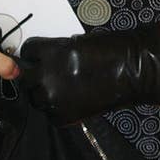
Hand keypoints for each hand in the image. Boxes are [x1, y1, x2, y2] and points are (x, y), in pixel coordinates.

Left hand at [20, 22, 159, 124]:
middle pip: (27, 78)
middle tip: (52, 76)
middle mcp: (45, 76)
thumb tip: (46, 59)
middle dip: (37, 76)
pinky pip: (50, 115)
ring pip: (36, 99)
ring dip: (46, 94)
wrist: (133, 72)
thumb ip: (57, 51)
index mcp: (49, 52)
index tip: (42, 58)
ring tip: (64, 90)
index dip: (36, 55)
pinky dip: (58, 111)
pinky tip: (72, 102)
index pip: (27, 52)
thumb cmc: (111, 51)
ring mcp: (53, 99)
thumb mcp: (77, 42)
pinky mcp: (62, 117)